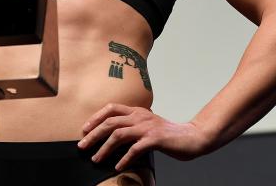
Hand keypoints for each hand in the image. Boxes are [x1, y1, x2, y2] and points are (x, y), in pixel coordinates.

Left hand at [77, 103, 211, 170]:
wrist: (192, 137)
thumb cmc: (168, 134)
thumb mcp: (147, 125)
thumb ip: (133, 127)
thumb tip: (113, 138)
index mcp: (137, 111)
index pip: (111, 109)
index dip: (96, 117)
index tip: (85, 129)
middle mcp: (140, 116)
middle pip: (110, 122)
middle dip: (93, 134)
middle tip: (82, 146)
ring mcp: (147, 127)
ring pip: (119, 134)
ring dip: (104, 148)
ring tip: (96, 159)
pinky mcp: (155, 139)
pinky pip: (135, 149)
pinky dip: (124, 158)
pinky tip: (118, 166)